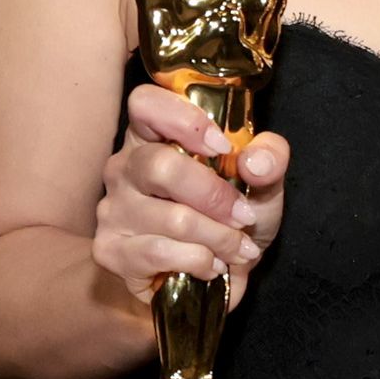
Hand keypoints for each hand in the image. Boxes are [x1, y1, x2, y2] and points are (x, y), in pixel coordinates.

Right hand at [91, 83, 289, 308]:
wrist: (216, 275)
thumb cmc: (231, 215)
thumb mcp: (263, 182)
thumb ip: (269, 159)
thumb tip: (255, 161)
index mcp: (155, 136)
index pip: (146, 103)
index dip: (184, 120)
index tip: (223, 147)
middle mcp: (125, 167)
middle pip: (160, 166)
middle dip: (215, 196)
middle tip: (243, 216)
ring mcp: (112, 209)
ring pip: (172, 219)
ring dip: (219, 238)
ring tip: (237, 248)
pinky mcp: (110, 250)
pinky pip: (158, 253)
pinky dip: (199, 261)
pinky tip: (210, 265)